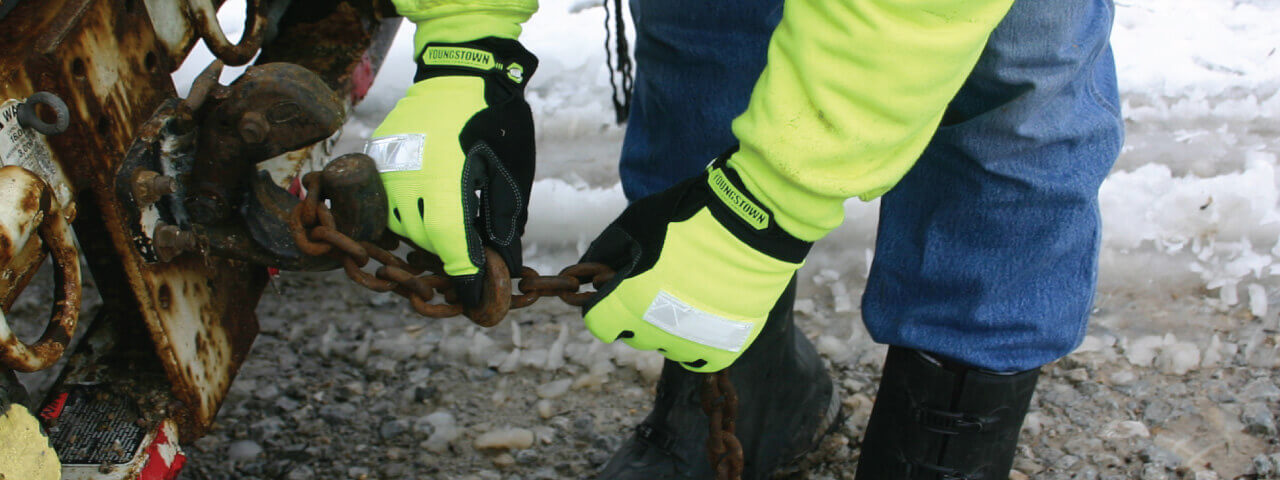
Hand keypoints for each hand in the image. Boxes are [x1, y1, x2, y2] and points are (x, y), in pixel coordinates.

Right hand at [367, 38, 536, 306]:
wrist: (462, 71)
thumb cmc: (494, 122)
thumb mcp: (510, 175)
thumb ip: (502, 223)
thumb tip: (504, 263)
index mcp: (444, 188)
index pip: (450, 251)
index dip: (466, 279)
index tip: (477, 299)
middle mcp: (407, 183)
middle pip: (424, 242)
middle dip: (447, 253)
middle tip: (469, 257)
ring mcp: (386, 170)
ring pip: (399, 225)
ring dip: (423, 232)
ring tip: (448, 225)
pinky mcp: (377, 157)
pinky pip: (386, 198)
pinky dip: (406, 208)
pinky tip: (427, 201)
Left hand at [580, 155, 811, 371]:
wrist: (751, 224)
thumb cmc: (690, 216)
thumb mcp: (634, 223)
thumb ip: (609, 253)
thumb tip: (596, 270)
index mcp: (627, 301)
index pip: (599, 323)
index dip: (606, 305)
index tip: (619, 291)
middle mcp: (654, 329)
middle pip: (634, 332)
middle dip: (641, 311)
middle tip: (665, 282)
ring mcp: (689, 343)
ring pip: (667, 344)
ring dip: (672, 325)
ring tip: (694, 291)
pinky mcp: (722, 349)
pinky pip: (699, 357)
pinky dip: (699, 341)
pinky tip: (708, 315)